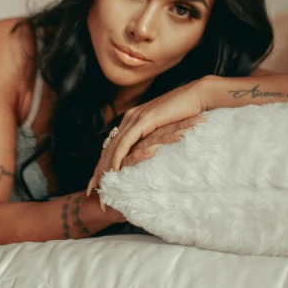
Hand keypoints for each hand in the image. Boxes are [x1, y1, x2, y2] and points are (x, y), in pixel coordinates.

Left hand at [86, 79, 210, 210]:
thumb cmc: (187, 112)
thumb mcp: (166, 128)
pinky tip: (113, 171)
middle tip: (90, 191)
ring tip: (99, 186)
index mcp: (133, 119)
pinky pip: (125, 143)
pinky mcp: (142, 121)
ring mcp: (134, 118)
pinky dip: (117, 158)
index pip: (113, 145)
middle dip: (98, 170)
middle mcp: (129, 118)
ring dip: (104, 168)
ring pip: (113, 147)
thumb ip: (155, 138)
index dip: (104, 164)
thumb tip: (153, 152)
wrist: (197, 96)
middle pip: (107, 148)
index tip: (96, 182)